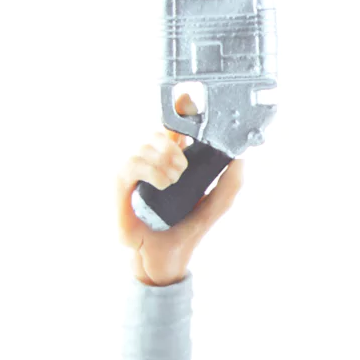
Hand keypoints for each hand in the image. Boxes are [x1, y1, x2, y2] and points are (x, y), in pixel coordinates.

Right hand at [116, 96, 243, 285]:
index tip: (191, 100)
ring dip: (166, 162)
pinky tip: (163, 184)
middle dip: (175, 147)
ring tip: (173, 182)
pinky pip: (133, 162)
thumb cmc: (184, 231)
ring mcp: (133, 168)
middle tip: (183, 171)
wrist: (165, 259)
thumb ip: (230, 184)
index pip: (172, 124)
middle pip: (159, 131)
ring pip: (146, 144)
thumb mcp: (214, 206)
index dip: (180, 108)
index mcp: (171, 159)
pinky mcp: (119, 182)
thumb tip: (241, 158)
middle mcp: (150, 159)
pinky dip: (153, 171)